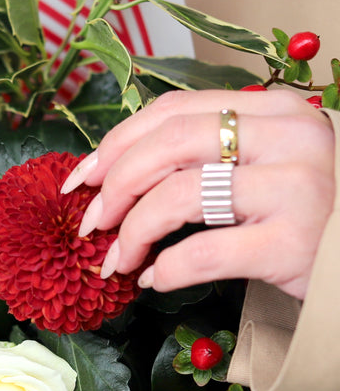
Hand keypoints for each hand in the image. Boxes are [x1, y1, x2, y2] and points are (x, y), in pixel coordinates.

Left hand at [61, 88, 334, 298]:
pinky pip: (203, 252)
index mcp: (274, 110)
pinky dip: (165, 268)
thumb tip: (111, 172)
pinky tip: (154, 279)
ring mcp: (297, 187)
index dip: (115, 143)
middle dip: (115, 185)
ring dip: (132, 232)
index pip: (173, 110)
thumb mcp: (264, 166)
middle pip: (168, 144)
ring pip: (179, 194)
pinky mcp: (297, 242)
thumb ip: (208, 156)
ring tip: (118, 260)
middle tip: (92, 223)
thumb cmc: (307, 216)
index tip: (83, 179)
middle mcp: (289, 137)